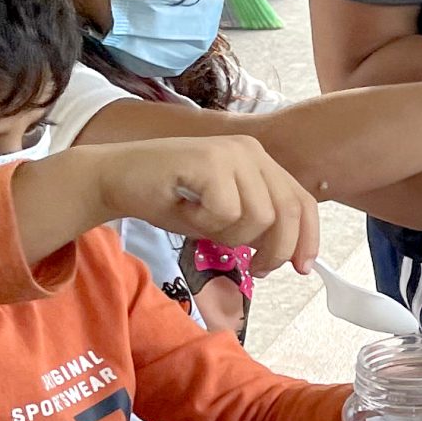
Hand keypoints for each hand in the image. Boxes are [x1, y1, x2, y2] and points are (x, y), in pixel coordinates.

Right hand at [86, 136, 320, 275]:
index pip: (302, 201)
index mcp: (260, 161)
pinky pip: (226, 212)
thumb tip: (290, 255)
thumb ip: (256, 227)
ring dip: (228, 236)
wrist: (114, 178)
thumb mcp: (222, 217)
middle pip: (289, 212)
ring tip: (200, 221)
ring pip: (258, 218)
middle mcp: (251, 151)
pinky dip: (204, 224)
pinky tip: (184, 208)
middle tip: (255, 269)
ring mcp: (232, 152)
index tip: (303, 268)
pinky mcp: (210, 161)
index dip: (308, 238)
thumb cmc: (168, 199)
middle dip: (276, 250)